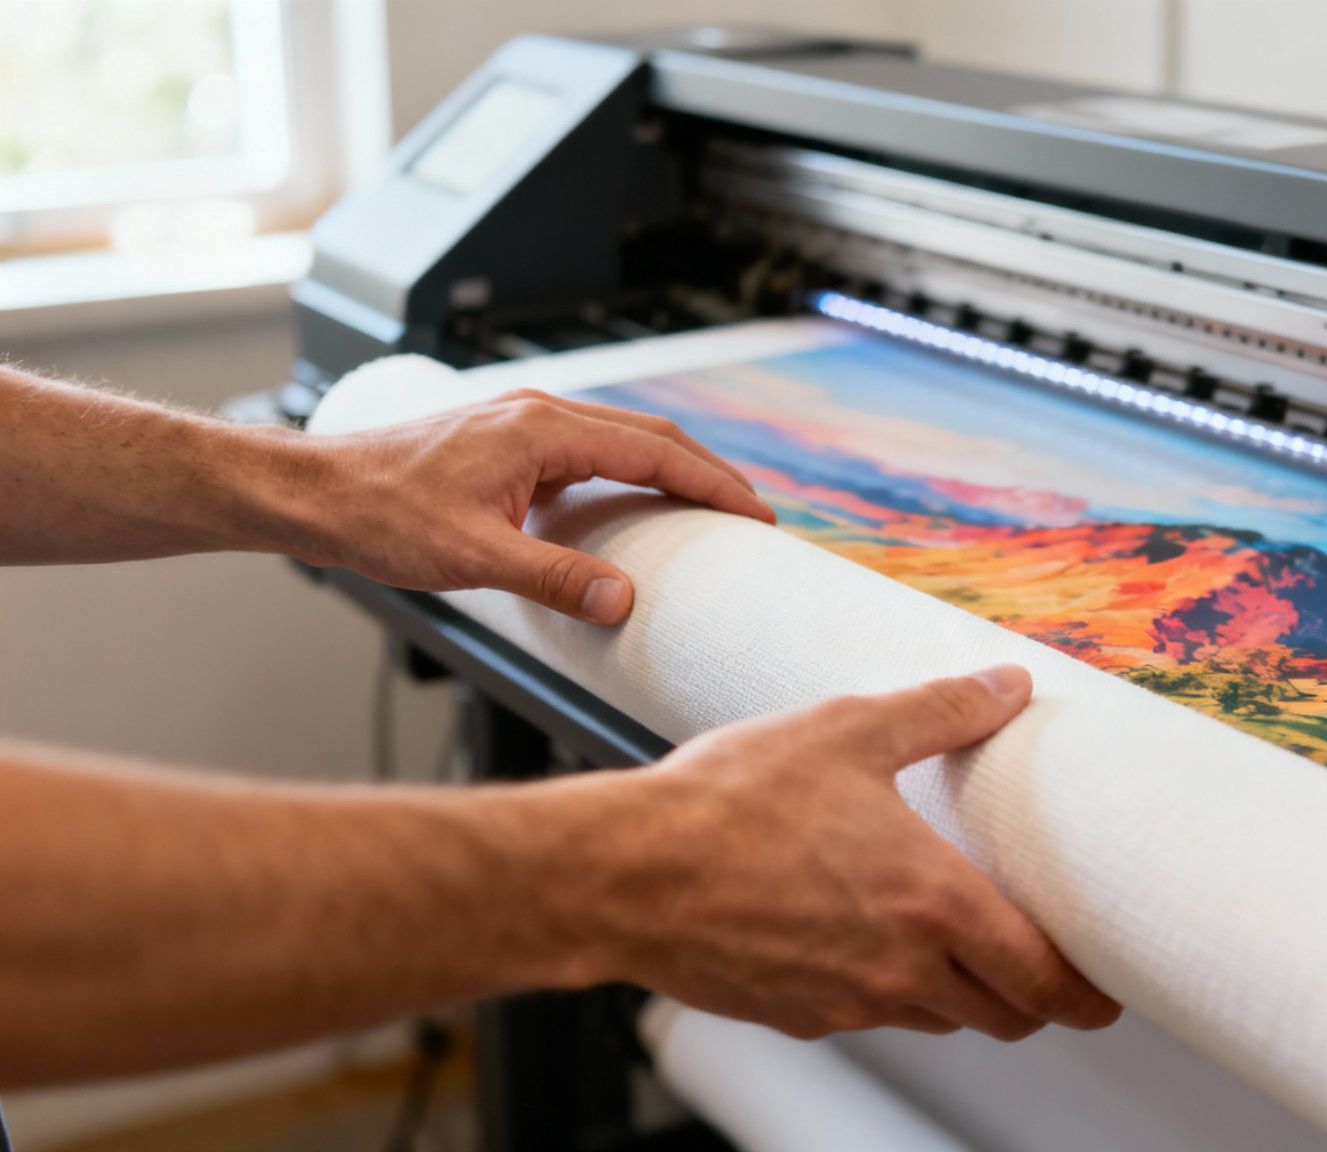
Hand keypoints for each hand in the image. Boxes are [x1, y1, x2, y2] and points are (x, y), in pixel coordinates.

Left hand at [293, 389, 774, 622]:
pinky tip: (632, 508)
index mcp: (541, 430)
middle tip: (751, 513)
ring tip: (708, 509)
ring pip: (620, 437)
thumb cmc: (379, 517)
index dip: (713, 482)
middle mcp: (538, 414)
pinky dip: (628, 473)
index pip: (655, 449)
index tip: (756, 514)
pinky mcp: (505, 442)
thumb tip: (624, 600)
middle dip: (707, 472)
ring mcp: (521, 424)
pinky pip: (588, 451)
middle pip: (649, 433)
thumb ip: (555, 578)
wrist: (312, 494)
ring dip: (669, 469)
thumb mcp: (473, 559)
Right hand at [540, 665, 1122, 1041]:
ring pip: (939, 1021)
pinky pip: (870, 1016)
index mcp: (933, 906)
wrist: (620, 872)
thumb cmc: (727, 803)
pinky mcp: (796, 1016)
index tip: (1103, 990)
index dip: (1084, 993)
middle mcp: (899, 970)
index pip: (1041, 979)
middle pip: (1003, 1017)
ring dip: (964, 995)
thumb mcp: (848, 730)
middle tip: (1046, 967)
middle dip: (1035, 999)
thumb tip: (1006, 685)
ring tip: (959, 943)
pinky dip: (893, 992)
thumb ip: (942, 710)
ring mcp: (845, 1003)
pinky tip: (869, 939)